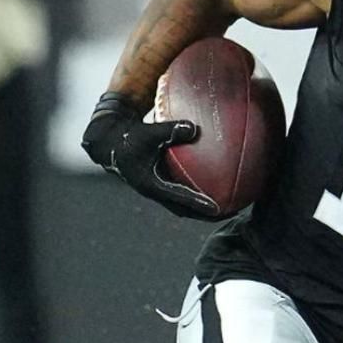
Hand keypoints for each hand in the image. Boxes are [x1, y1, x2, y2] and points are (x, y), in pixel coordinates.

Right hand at [80, 93, 219, 219]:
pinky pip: (182, 193)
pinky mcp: (159, 184)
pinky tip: (216, 185)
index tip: (217, 208)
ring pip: (184, 205)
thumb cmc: (128, 137)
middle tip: (231, 212)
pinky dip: (197, 193)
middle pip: (186, 210)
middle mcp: (155, 192)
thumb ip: (171, 130)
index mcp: (150, 184)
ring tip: (229, 206)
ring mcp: (158, 190)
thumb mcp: (148, 133)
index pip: (178, 199)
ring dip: (203, 209)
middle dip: (207, 215)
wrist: (110, 144)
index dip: (197, 204)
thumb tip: (195, 128)